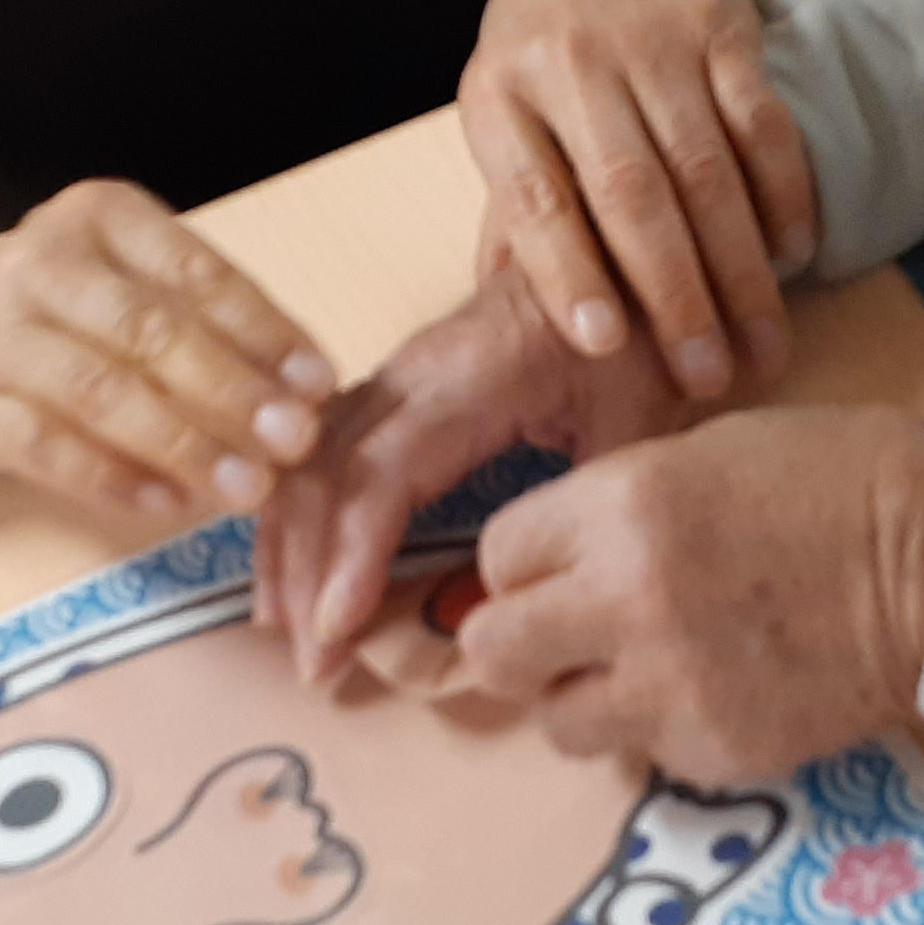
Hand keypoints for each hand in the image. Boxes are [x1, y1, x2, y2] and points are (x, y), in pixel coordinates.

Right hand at [0, 179, 340, 518]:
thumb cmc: (62, 304)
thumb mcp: (128, 276)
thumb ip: (206, 319)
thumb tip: (305, 390)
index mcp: (104, 217)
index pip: (195, 271)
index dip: (263, 330)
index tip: (319, 383)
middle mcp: (48, 265)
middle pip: (150, 331)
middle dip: (232, 390)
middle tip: (295, 441)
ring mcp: (2, 336)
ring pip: (101, 391)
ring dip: (183, 443)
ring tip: (247, 487)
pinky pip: (48, 447)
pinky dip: (112, 478)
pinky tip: (167, 504)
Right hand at [252, 264, 692, 681]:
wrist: (616, 257)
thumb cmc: (630, 340)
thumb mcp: (634, 418)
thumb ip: (587, 502)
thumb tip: (545, 597)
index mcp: (469, 380)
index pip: (382, 472)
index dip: (351, 554)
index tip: (338, 629)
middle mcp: (411, 375)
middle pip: (324, 474)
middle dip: (307, 575)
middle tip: (314, 666)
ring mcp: (392, 380)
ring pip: (307, 466)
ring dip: (289, 554)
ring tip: (290, 638)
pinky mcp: (388, 394)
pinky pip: (318, 456)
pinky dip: (296, 523)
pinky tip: (294, 583)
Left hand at [455, 406, 923, 784]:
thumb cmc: (848, 484)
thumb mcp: (714, 449)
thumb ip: (623, 506)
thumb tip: (566, 556)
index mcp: (623, 506)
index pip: (498, 556)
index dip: (525, 564)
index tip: (558, 569)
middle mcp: (625, 601)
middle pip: (496, 651)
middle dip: (522, 642)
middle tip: (567, 635)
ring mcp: (668, 688)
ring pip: (555, 722)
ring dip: (586, 698)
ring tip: (642, 671)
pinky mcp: (713, 752)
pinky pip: (641, 754)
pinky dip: (662, 730)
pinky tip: (716, 690)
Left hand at [460, 0, 817, 402]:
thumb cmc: (549, 40)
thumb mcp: (506, 108)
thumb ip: (513, 213)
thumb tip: (504, 328)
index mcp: (499, 94)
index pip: (535, 197)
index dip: (570, 274)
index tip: (605, 346)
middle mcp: (571, 62)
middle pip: (631, 194)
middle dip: (675, 295)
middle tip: (709, 374)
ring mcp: (650, 38)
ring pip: (704, 169)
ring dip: (739, 266)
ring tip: (761, 340)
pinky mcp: (722, 23)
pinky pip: (760, 121)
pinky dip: (783, 192)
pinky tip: (793, 251)